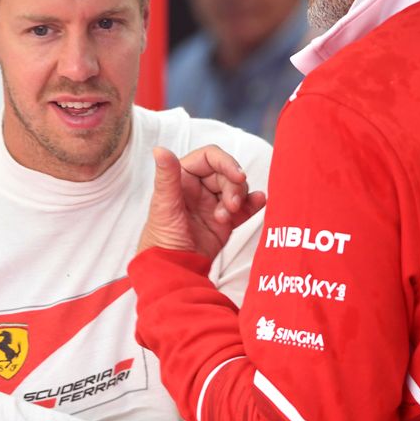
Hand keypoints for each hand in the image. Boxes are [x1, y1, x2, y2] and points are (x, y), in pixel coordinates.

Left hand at [137, 145, 265, 258]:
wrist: (173, 271)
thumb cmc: (161, 238)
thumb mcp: (164, 205)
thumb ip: (166, 176)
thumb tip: (160, 149)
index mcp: (183, 177)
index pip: (210, 158)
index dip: (227, 163)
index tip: (238, 176)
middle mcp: (199, 187)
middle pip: (227, 174)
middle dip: (233, 188)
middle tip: (231, 206)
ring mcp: (213, 204)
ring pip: (237, 189)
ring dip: (239, 200)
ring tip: (227, 217)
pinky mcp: (225, 222)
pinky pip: (244, 208)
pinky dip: (252, 204)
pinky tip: (259, 202)